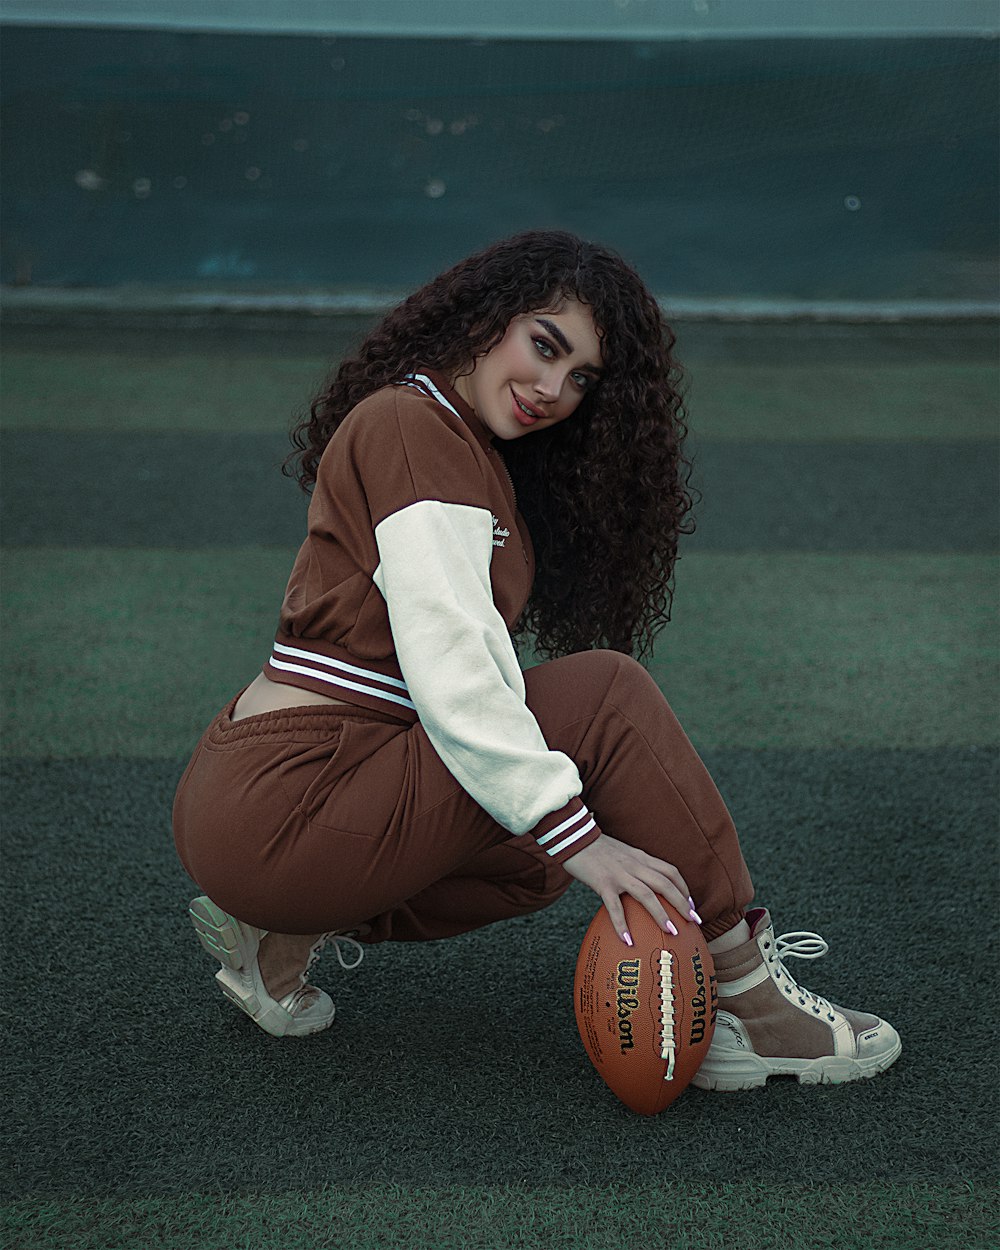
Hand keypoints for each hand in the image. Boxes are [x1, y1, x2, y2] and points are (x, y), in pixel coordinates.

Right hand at [562, 833, 696, 944]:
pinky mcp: (602, 882)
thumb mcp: (621, 853)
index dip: (683, 889)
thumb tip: (641, 885)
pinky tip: (628, 941)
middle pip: (665, 884)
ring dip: (661, 914)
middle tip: (694, 923)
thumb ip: (633, 865)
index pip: (670, 871)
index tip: (690, 906)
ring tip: (672, 932)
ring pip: (646, 895)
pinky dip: (622, 924)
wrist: (573, 836)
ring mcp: (619, 873)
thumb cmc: (595, 847)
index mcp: (640, 857)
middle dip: (682, 903)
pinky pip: (615, 906)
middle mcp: (634, 865)